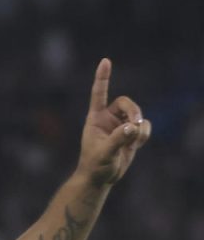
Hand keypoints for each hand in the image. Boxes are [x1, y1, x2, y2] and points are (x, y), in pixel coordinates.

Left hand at [78, 59, 149, 186]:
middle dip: (134, 111)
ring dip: (140, 126)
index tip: (105, 61)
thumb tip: (132, 127)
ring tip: (134, 142)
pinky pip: (144, 126)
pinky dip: (144, 134)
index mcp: (95, 118)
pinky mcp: (131, 134)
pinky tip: (137, 144)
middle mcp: (108, 118)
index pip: (99, 94)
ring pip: (138, 115)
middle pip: (126, 103)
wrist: (101, 177)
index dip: (102, 78)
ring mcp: (120, 125)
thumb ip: (118, 139)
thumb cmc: (95, 165)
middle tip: (135, 124)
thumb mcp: (104, 153)